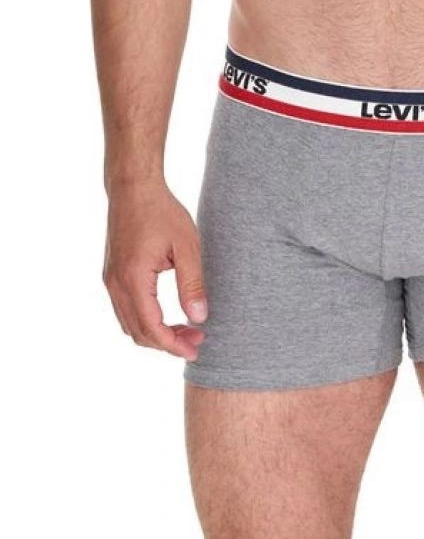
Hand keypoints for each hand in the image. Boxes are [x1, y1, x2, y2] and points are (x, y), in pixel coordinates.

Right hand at [102, 183, 206, 359]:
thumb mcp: (187, 247)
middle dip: (167, 343)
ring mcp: (110, 279)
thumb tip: (198, 318)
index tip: (195, 350)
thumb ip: (192, 284)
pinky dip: (145, 320)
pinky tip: (169, 316)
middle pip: (137, 331)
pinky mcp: (112, 273)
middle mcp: (116, 283)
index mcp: (133, 279)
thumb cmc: (163, 212)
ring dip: (156, 333)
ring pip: (129, 323)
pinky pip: (125, 309)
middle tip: (197, 340)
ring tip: (187, 330)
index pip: (151, 327)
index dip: (173, 345)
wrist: (133, 188)